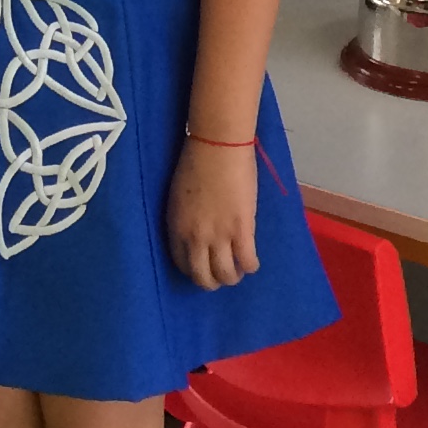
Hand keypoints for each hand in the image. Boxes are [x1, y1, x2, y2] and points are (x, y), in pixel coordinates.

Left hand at [166, 137, 262, 288]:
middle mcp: (194, 237)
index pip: (181, 264)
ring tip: (238, 270)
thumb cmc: (197, 162)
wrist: (217, 145)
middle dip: (212, 282)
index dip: (194, 270)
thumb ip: (186, 219)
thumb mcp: (179, 197)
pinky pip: (247, 261)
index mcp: (176, 227)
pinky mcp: (241, 229)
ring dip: (233, 277)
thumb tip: (197, 233)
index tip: (202, 267)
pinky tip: (252, 262)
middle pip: (202, 277)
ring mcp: (218, 236)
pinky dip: (251, 266)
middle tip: (221, 275)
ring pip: (226, 274)